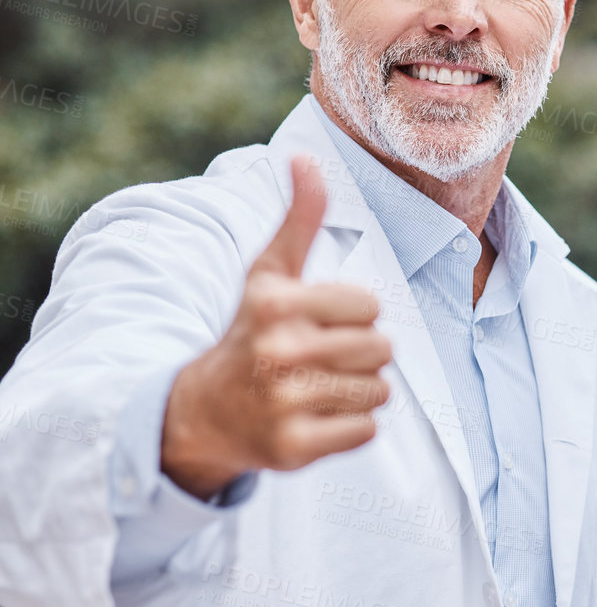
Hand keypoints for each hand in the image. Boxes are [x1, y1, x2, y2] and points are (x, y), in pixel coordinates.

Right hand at [160, 155, 393, 498]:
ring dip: (358, 391)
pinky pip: (367, 431)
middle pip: (382, 349)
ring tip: (318, 387)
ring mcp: (284, 403)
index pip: (371, 306)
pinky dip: (352, 427)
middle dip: (362, 354)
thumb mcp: (269, 273)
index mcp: (277, 304)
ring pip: (379, 391)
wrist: (205, 410)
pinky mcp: (294, 448)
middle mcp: (277, 351)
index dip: (354, 314)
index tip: (318, 322)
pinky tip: (317, 417)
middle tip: (322, 358)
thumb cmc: (252, 331)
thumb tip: (305, 158)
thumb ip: (299, 219)